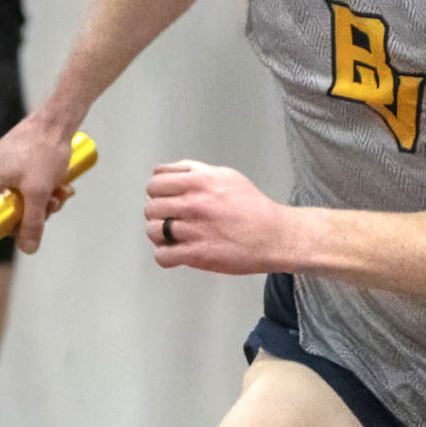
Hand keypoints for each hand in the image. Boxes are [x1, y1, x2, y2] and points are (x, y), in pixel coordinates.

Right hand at [0, 113, 79, 253]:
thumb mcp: (39, 192)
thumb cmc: (45, 152)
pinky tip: (63, 183)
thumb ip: (32, 222)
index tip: (35, 222)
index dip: (13, 226)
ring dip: (46, 199)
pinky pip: (30, 183)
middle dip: (37, 210)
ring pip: (24, 196)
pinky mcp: (19, 160)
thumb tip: (27, 250)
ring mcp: (3, 165)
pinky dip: (46, 187)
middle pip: (10, 208)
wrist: (59, 118)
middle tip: (56, 202)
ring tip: (63, 191)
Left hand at [144, 160, 288, 274]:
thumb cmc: (254, 207)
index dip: (158, 191)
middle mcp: (195, 203)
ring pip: (152, 231)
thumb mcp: (228, 176)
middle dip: (159, 213)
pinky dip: (166, 256)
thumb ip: (197, 171)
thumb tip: (170, 171)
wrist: (275, 236)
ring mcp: (194, 230)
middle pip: (150, 207)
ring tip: (176, 236)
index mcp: (200, 181)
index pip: (155, 182)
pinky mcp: (197, 255)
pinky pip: (162, 256)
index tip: (166, 198)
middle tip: (173, 219)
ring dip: (160, 235)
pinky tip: (178, 252)